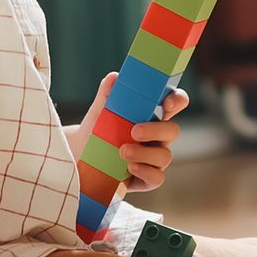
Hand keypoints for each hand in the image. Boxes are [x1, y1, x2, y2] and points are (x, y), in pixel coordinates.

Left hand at [69, 72, 190, 192]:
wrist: (79, 156)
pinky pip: (157, 178)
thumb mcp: (99, 111)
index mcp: (151, 115)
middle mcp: (157, 137)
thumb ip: (107, 94)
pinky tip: (129, 168)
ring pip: (165, 156)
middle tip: (134, 131)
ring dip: (144, 153)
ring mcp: (154, 159)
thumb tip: (115, 77)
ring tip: (122, 151)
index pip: (175, 104)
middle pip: (173, 131)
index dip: (177, 101)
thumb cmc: (97, 131)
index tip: (167, 103)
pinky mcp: (146, 178)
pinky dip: (145, 172)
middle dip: (156, 130)